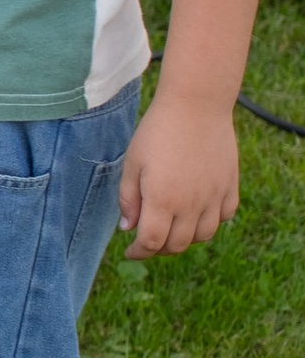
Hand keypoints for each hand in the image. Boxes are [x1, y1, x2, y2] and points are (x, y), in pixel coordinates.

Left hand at [118, 91, 241, 259]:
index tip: (130, 251)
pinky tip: (197, 212)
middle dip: (159, 249)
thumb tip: (128, 228)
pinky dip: (210, 222)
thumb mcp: (132, 163)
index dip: (139, 252)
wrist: (196, 105)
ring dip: (185, 238)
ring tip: (172, 228)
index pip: (151, 243)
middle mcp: (191, 204)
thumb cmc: (157, 131)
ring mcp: (214, 196)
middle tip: (148, 240)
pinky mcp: (230, 186)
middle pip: (177, 245)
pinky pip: (224, 216)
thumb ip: (128, 199)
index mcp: (163, 200)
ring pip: (203, 236)